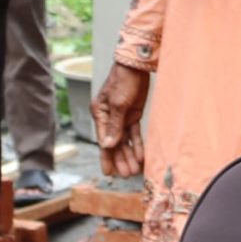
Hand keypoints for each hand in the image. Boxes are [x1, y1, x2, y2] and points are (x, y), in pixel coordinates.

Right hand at [93, 63, 151, 180]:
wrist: (137, 65)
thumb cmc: (123, 80)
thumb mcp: (118, 104)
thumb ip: (114, 126)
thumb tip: (107, 146)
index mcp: (99, 114)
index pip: (103, 139)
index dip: (106, 157)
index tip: (109, 173)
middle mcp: (108, 117)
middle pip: (114, 143)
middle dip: (120, 160)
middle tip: (126, 176)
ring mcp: (121, 117)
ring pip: (124, 141)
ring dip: (129, 155)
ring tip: (134, 171)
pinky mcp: (133, 115)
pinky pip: (134, 134)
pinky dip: (137, 145)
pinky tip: (141, 157)